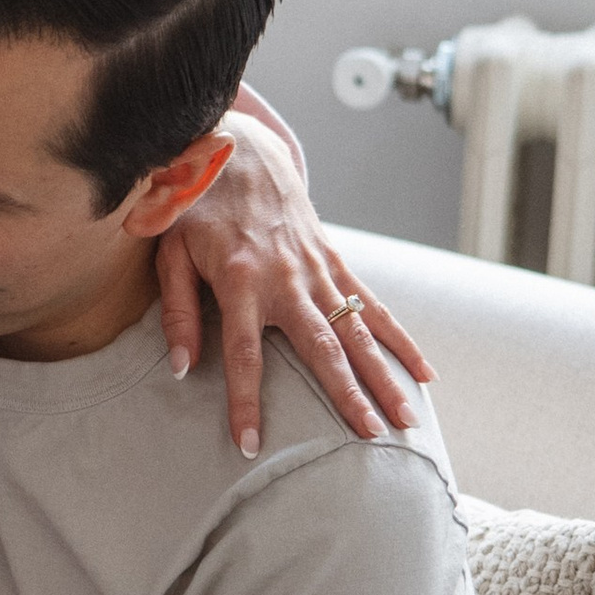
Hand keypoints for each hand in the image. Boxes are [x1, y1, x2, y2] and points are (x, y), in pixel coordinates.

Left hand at [159, 108, 431, 454]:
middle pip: (321, 347)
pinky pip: (373, 305)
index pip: (243, 354)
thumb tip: (183, 368)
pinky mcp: (335, 261)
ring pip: (357, 331)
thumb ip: (176, 310)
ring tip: (406, 419)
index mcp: (240, 280)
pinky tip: (425, 372)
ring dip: (384, 376)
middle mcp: (286, 278)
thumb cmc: (195, 207)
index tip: (250, 445)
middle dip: (347, 395)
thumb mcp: (169, 252)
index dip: (246, 401)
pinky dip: (400, 339)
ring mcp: (317, 269)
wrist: (239, 149)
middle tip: (369, 438)